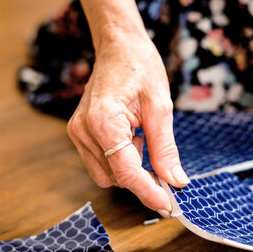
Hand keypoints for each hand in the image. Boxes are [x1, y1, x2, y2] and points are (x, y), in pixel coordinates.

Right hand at [67, 29, 188, 216]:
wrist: (119, 46)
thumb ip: (165, 148)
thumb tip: (175, 181)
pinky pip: (101, 162)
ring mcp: (77, 133)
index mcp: (102, 120)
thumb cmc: (140, 67)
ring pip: (107, 174)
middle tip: (167, 170)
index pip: (125, 171)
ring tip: (143, 136)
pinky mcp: (79, 133)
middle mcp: (83, 130)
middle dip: (142, 180)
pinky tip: (132, 137)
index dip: (148, 192)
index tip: (169, 205)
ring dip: (130, 168)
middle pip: (115, 177)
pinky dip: (121, 159)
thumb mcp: (161, 106)